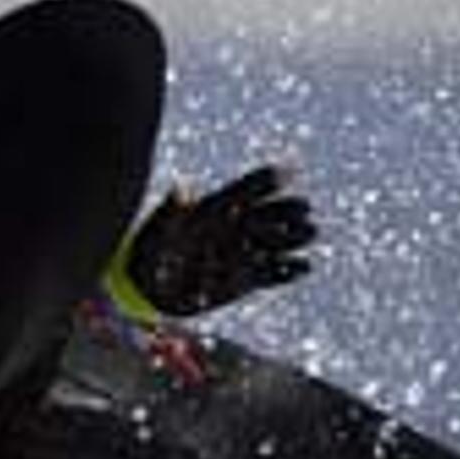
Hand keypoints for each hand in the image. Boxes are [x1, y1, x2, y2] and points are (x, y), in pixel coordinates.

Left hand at [115, 164, 315, 318]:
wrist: (148, 288)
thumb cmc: (150, 251)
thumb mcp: (158, 228)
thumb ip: (173, 209)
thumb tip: (183, 185)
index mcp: (215, 209)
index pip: (246, 189)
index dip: (267, 179)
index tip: (290, 171)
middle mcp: (232, 229)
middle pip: (268, 214)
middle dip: (288, 209)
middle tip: (305, 207)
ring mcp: (239, 254)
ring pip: (275, 242)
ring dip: (294, 237)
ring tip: (311, 231)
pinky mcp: (243, 281)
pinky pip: (271, 275)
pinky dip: (287, 271)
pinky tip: (304, 267)